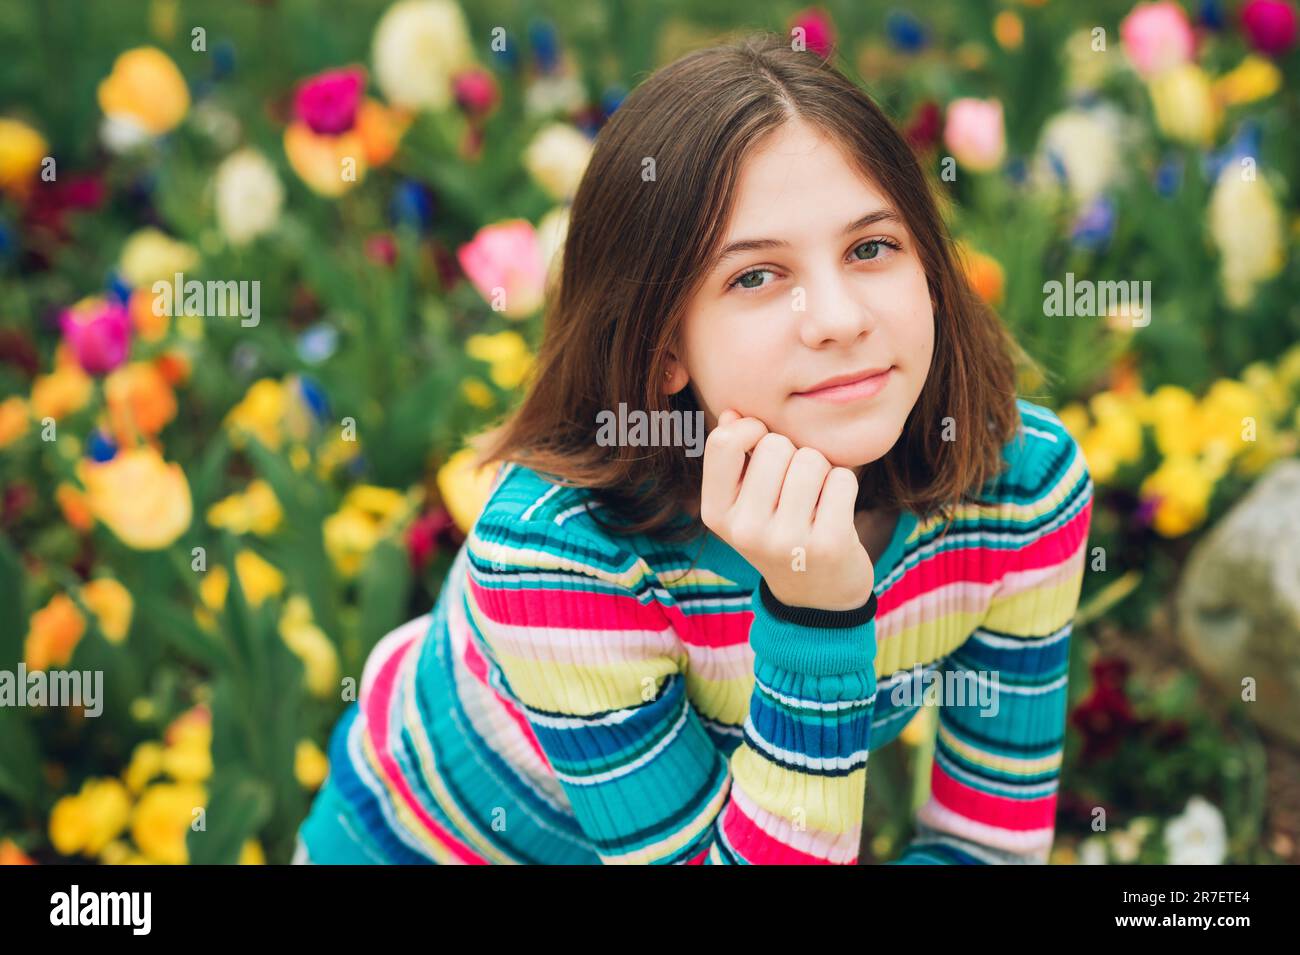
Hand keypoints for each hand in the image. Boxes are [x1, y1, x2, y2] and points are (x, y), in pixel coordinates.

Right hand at [699, 409, 874, 611]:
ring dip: (822, 469)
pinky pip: (842, 478)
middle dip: (793, 453)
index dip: (751, 429)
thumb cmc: (779, 533)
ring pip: (811, 459)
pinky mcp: (829, 544)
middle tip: (796, 487)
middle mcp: (745, 530)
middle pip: (775, 444)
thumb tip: (733, 413)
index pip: (724, 442)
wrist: (816, 598)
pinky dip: (844, 485)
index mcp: (716, 514)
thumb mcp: (746, 503)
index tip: (763, 444)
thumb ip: (735, 457)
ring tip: (816, 498)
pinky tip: (835, 511)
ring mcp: (786, 540)